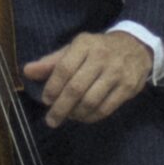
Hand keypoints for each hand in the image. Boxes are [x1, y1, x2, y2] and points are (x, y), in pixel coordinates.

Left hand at [22, 30, 149, 127]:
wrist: (136, 47)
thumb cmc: (98, 50)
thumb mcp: (75, 49)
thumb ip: (51, 62)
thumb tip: (27, 72)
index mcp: (85, 44)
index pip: (64, 69)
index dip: (52, 87)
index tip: (46, 100)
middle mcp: (101, 57)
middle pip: (76, 88)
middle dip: (60, 108)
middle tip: (51, 120)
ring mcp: (116, 73)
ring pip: (91, 101)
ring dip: (76, 114)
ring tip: (69, 116)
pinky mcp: (128, 87)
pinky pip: (106, 108)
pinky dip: (91, 117)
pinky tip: (84, 116)